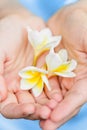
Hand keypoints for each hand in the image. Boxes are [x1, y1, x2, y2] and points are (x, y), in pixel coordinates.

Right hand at [0, 12, 62, 119]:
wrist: (21, 24)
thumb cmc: (5, 35)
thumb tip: (0, 97)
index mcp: (5, 85)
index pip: (9, 106)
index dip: (18, 111)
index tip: (29, 109)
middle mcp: (20, 86)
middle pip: (27, 106)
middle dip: (37, 111)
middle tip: (47, 112)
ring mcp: (33, 81)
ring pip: (40, 99)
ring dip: (48, 105)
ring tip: (56, 106)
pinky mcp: (45, 74)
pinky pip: (50, 87)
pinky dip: (55, 93)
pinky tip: (60, 96)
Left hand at [40, 0, 86, 128]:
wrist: (69, 20)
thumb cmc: (83, 26)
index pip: (79, 97)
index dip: (68, 108)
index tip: (54, 118)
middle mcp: (75, 80)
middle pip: (65, 101)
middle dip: (55, 113)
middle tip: (44, 126)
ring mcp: (62, 77)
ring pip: (53, 96)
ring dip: (44, 107)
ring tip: (34, 117)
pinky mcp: (50, 72)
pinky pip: (43, 85)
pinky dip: (38, 94)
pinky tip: (30, 101)